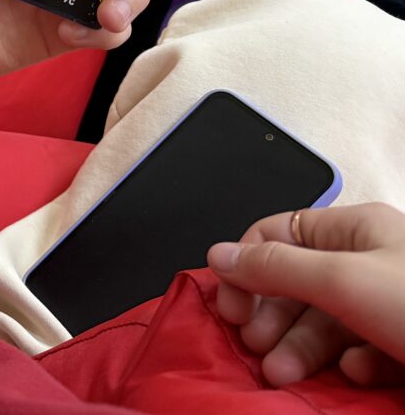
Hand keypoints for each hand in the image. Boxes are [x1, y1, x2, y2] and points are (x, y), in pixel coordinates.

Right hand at [209, 204, 404, 387]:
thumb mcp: (344, 281)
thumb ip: (277, 267)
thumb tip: (217, 255)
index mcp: (355, 230)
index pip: (279, 235)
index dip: (247, 267)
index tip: (231, 309)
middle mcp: (369, 262)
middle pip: (298, 284)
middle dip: (272, 318)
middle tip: (255, 347)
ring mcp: (388, 304)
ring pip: (327, 323)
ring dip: (301, 349)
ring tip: (282, 375)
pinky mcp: (404, 343)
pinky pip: (363, 350)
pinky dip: (351, 365)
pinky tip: (354, 373)